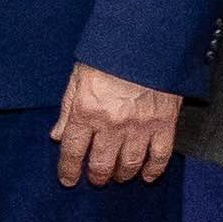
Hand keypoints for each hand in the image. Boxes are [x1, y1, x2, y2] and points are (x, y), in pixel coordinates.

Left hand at [51, 65, 183, 185]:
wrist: (147, 41)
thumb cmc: (108, 55)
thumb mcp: (78, 77)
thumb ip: (67, 109)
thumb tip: (57, 136)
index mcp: (86, 111)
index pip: (73, 151)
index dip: (68, 170)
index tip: (68, 180)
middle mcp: (111, 124)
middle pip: (101, 164)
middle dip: (97, 177)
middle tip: (96, 179)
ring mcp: (139, 126)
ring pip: (129, 164)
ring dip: (122, 175)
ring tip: (118, 176)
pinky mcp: (164, 124)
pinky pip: (159, 156)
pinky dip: (153, 170)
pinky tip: (146, 176)